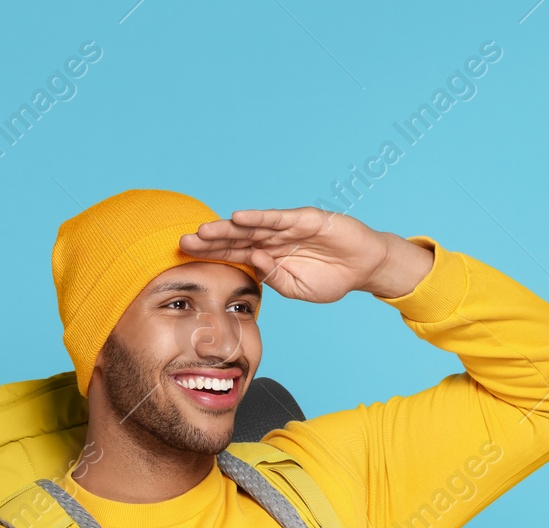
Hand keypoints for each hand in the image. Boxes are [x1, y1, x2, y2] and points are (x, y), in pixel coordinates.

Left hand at [180, 207, 433, 302]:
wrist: (364, 268)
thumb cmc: (330, 278)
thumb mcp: (297, 289)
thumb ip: (274, 278)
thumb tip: (253, 263)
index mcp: (268, 256)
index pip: (234, 253)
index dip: (211, 254)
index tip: (185, 256)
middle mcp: (273, 239)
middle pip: (236, 238)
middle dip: (211, 240)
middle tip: (184, 241)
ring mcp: (287, 228)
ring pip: (252, 227)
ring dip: (228, 228)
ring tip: (205, 230)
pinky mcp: (305, 219)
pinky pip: (278, 219)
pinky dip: (259, 217)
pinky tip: (239, 217)